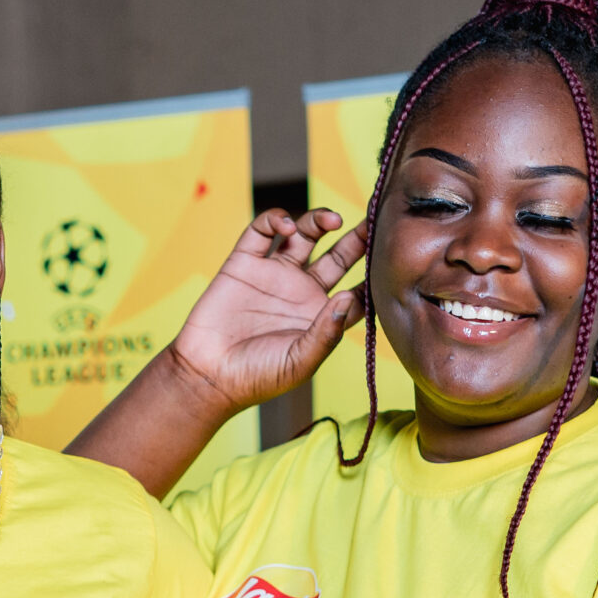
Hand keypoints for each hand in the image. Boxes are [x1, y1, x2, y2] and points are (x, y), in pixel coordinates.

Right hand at [165, 209, 369, 416]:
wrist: (208, 375)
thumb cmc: (257, 377)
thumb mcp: (300, 363)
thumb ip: (326, 333)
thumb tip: (345, 297)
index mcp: (321, 316)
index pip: (357, 289)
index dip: (375, 274)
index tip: (389, 259)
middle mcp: (301, 291)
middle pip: (339, 256)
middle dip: (356, 238)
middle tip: (373, 221)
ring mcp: (274, 274)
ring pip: (305, 235)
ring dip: (319, 221)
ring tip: (331, 220)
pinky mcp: (244, 263)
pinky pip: (262, 231)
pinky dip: (276, 220)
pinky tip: (287, 226)